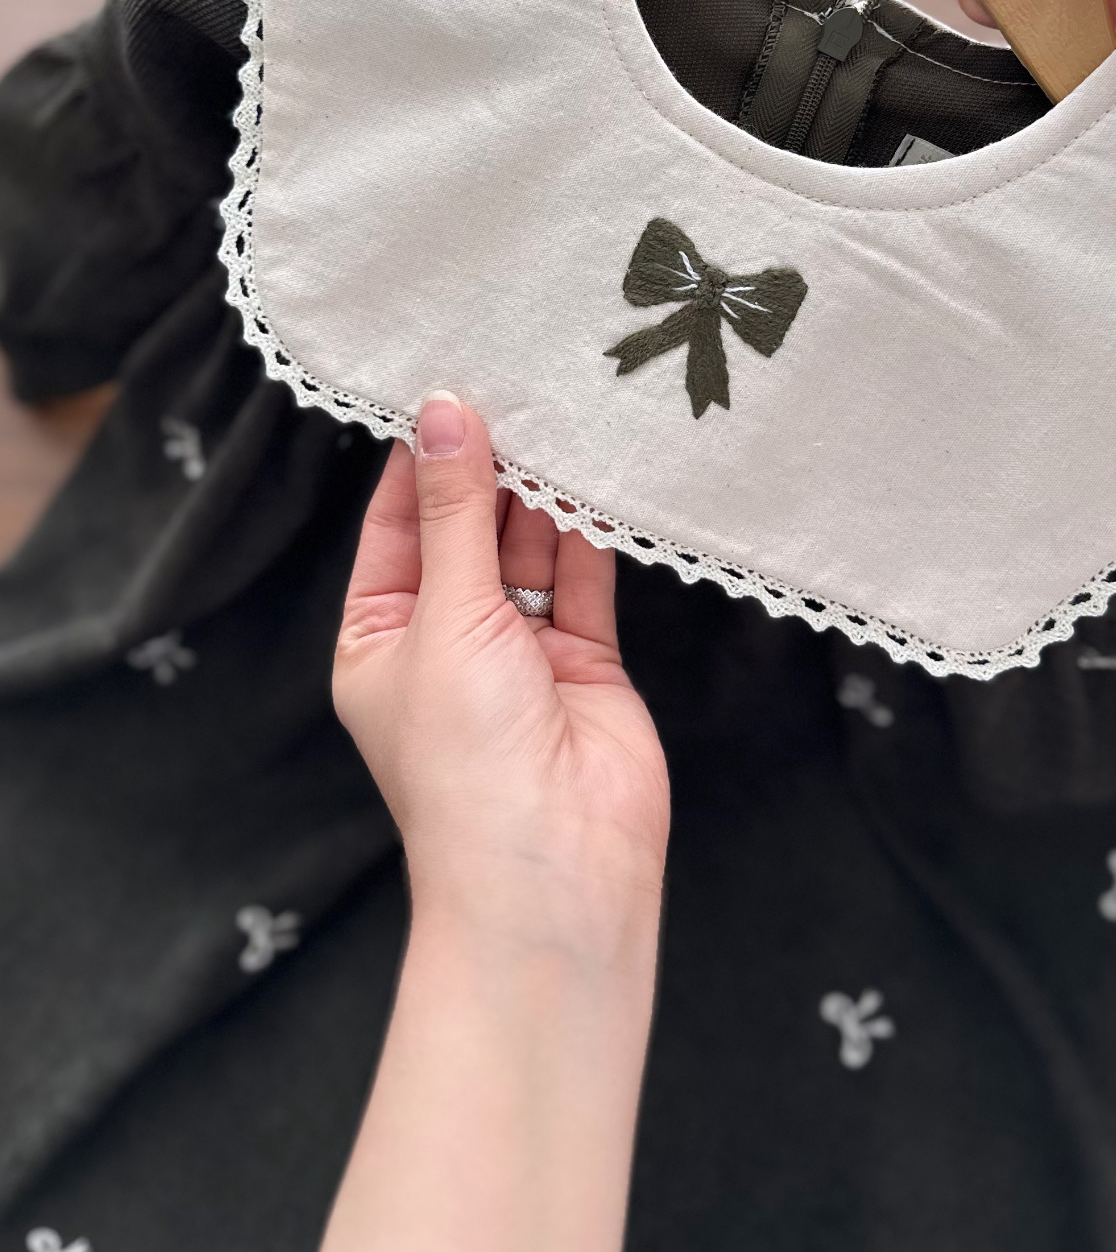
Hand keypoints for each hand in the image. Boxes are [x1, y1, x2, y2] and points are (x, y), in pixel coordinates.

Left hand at [335, 393, 668, 954]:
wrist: (555, 872)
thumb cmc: (467, 760)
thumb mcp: (445, 617)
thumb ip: (457, 511)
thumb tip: (445, 410)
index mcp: (381, 637)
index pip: (396, 525)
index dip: (420, 458)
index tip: (448, 379)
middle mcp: (448, 641)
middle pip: (467, 530)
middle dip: (490, 466)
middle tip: (518, 379)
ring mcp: (519, 653)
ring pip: (529, 550)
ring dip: (542, 493)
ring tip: (563, 410)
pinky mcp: (586, 663)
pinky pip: (585, 582)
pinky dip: (592, 533)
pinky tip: (598, 473)